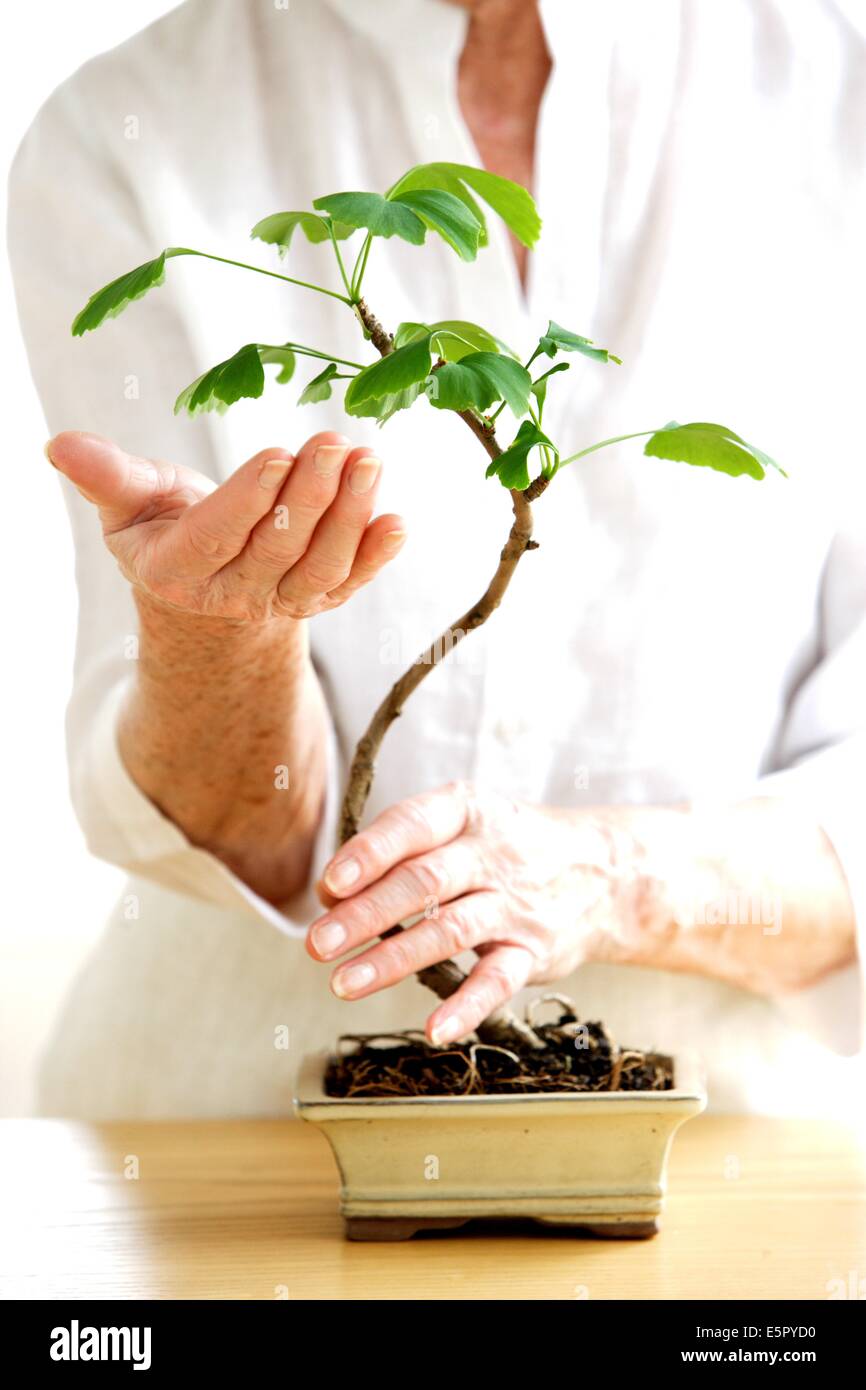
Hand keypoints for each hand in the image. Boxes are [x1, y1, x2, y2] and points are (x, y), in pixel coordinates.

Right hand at [45, 429, 405, 621]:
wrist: (204, 588)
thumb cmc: (164, 527)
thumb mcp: (131, 504)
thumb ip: (108, 476)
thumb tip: (59, 445)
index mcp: (179, 570)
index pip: (219, 536)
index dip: (251, 499)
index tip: (282, 454)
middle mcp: (233, 594)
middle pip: (279, 549)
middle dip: (311, 496)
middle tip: (337, 443)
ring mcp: (281, 601)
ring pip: (321, 567)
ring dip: (351, 517)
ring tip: (369, 462)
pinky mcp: (317, 599)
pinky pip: (349, 583)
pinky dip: (376, 558)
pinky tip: (398, 523)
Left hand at [306, 782, 623, 1044]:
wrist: (604, 872)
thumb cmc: (505, 846)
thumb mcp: (461, 825)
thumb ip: (398, 854)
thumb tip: (329, 895)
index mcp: (467, 811)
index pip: (413, 825)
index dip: (370, 855)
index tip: (329, 886)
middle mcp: (492, 854)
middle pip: (425, 882)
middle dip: (367, 914)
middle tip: (317, 943)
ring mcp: (516, 904)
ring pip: (451, 931)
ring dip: (394, 959)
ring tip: (344, 983)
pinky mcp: (534, 951)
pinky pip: (498, 980)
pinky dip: (466, 1006)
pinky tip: (434, 1030)